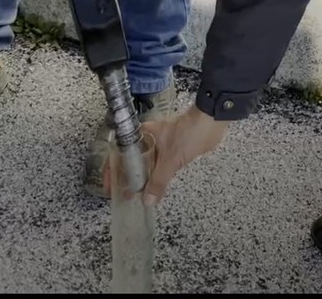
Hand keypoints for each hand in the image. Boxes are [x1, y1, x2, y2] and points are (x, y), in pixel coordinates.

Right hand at [104, 106, 229, 204]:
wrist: (211, 122)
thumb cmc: (189, 132)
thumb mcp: (171, 159)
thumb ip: (159, 181)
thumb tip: (148, 200)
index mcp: (141, 135)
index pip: (119, 153)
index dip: (112, 170)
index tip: (110, 187)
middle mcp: (147, 140)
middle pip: (130, 161)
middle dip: (125, 178)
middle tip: (121, 195)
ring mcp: (159, 145)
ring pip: (144, 165)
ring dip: (139, 179)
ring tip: (134, 196)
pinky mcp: (171, 151)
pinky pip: (157, 167)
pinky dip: (153, 178)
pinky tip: (151, 189)